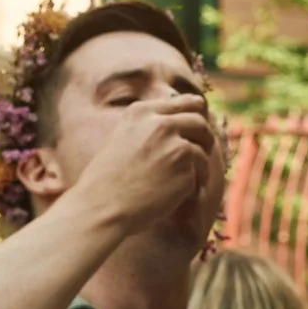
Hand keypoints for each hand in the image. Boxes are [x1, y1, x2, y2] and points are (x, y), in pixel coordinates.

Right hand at [77, 94, 221, 234]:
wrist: (103, 205)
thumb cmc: (107, 180)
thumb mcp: (122, 138)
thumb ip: (149, 127)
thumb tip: (180, 123)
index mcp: (141, 112)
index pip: (184, 102)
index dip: (197, 113)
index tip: (201, 122)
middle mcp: (160, 123)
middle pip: (199, 122)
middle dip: (205, 138)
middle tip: (202, 154)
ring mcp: (175, 145)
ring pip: (203, 149)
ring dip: (200, 166)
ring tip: (185, 181)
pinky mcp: (185, 168)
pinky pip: (200, 174)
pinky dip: (194, 184)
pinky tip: (177, 195)